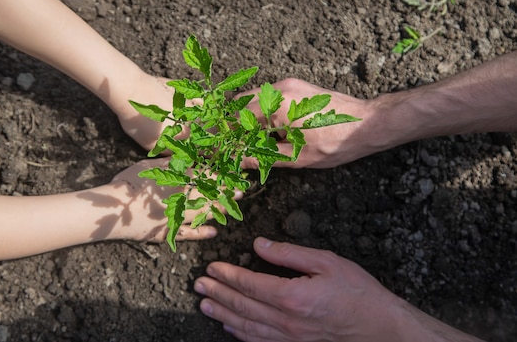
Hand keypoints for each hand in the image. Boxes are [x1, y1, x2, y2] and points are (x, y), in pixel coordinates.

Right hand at [96, 158, 237, 241]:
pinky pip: (188, 234)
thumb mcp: (151, 166)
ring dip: (217, 212)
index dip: (220, 177)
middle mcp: (180, 201)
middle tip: (240, 193)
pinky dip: (202, 233)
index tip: (234, 175)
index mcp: (177, 183)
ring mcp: (175, 219)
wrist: (110, 212)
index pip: (204, 178)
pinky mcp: (167, 233)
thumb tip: (191, 158)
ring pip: (202, 215)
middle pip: (208, 197)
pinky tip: (213, 232)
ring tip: (230, 210)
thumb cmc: (129, 183)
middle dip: (225, 194)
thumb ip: (172, 164)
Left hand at [194, 238, 406, 341]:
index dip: (227, 275)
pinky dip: (241, 334)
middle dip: (217, 294)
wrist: (380, 327)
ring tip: (204, 305)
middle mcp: (285, 321)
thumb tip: (258, 245)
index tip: (212, 267)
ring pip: (246, 327)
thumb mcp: (326, 261)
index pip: (249, 284)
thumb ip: (288, 254)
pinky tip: (231, 327)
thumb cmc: (357, 292)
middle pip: (241, 306)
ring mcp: (289, 338)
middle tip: (198, 285)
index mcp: (291, 296)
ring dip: (223, 314)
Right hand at [239, 78, 378, 168]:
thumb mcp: (296, 156)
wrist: (368, 124)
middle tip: (234, 145)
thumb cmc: (336, 142)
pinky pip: (270, 97)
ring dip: (249, 118)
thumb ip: (263, 157)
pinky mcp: (297, 87)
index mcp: (277, 104)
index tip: (223, 148)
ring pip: (256, 99)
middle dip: (235, 124)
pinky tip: (267, 132)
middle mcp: (280, 88)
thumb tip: (239, 161)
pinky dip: (263, 113)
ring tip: (249, 142)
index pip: (238, 116)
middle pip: (242, 103)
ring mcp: (289, 85)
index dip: (228, 133)